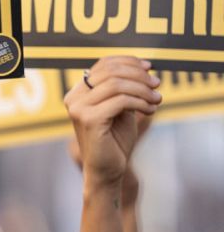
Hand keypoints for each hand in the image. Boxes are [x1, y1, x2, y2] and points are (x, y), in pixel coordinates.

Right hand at [65, 56, 159, 199]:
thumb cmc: (115, 140)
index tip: (149, 68)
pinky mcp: (89, 119)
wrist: (107, 170)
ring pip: (117, 84)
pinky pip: (121, 100)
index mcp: (78, 93)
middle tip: (157, 85)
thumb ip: (125, 88)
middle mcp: (74, 98)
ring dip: (143, 90)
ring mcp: (79, 109)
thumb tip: (143, 67)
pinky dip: (140, 102)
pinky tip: (150, 110)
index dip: (128, 61)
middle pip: (111, 71)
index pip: (103, 64)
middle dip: (139, 75)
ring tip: (156, 100)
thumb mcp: (121, 108)